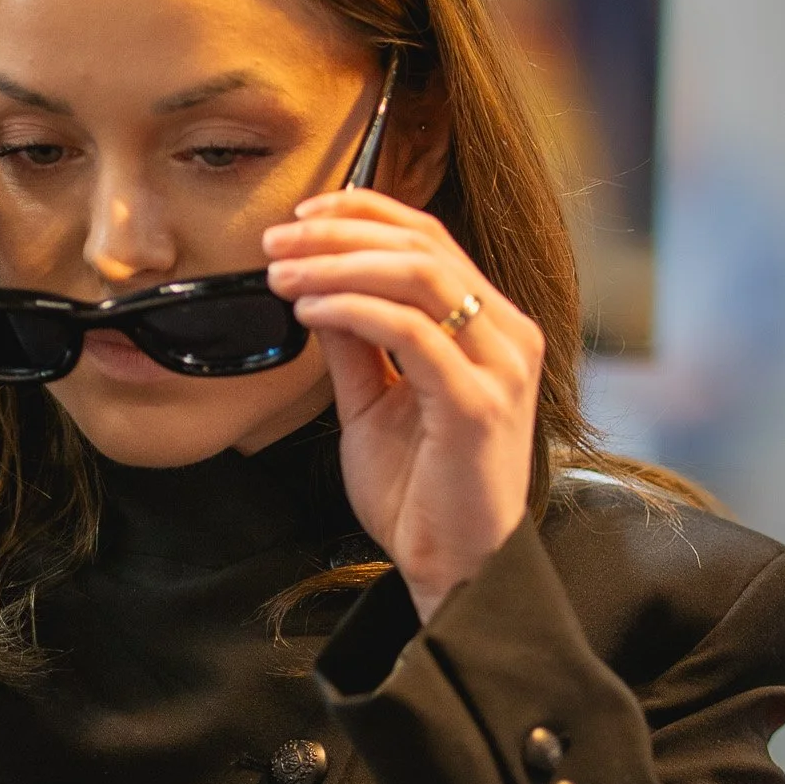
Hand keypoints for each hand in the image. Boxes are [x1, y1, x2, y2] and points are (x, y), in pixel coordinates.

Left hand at [263, 192, 543, 620]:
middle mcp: (507, 337)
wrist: (456, 570)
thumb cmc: (421, 493)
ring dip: (338, 264)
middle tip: (277, 242)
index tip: (302, 216)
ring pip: (419, 275)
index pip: (431, 239)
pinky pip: (410, 331)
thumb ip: (354, 344)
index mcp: (490, 328)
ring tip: (284, 273)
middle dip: (340, 233)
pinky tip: (310, 310)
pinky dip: (352, 309)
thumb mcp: (373, 402)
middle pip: (424, 245)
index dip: (365, 213)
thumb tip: (316, 282)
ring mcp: (499, 368)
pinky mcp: (477, 404)